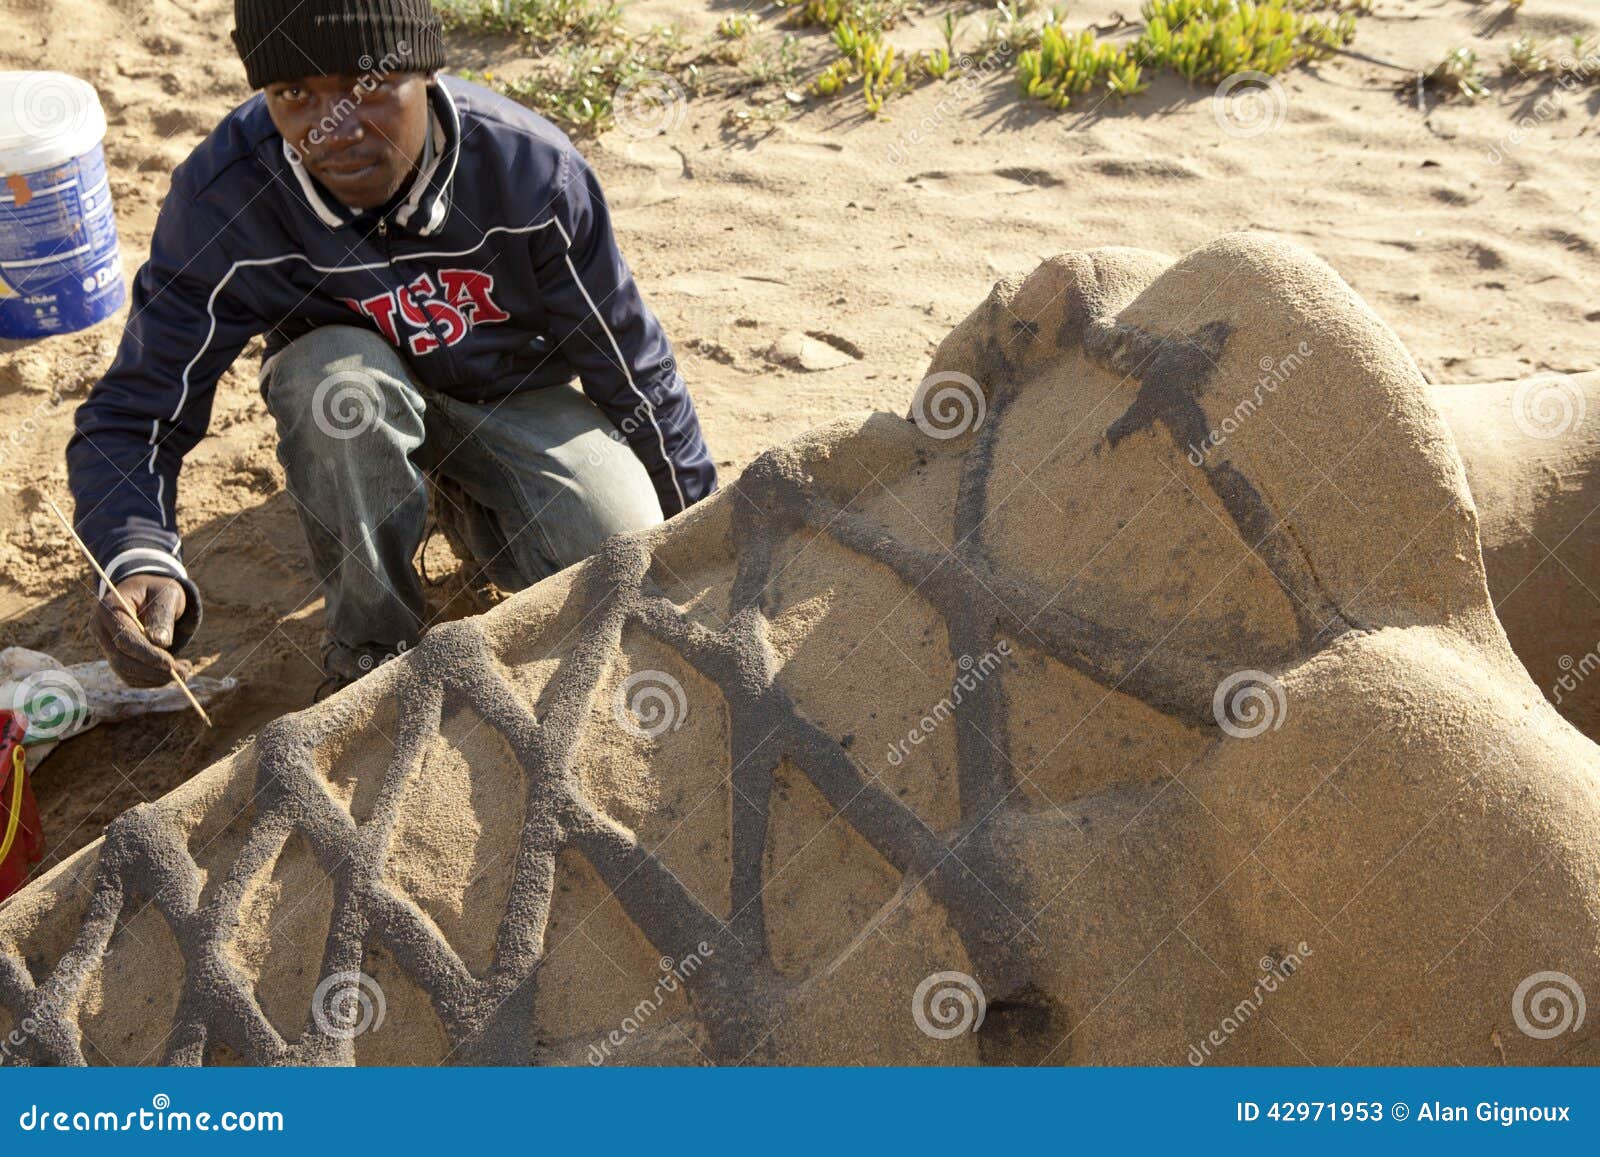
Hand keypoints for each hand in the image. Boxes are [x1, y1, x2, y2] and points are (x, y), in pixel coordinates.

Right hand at [90, 574, 192, 688]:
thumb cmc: (159, 591)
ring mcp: (105, 644)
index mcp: (109, 608)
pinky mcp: (115, 656)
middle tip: (184, 672)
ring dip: (155, 677)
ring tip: (184, 670)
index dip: (146, 655)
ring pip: (125, 672)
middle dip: (153, 670)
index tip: (171, 664)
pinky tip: (172, 671)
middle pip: (121, 660)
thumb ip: (163, 615)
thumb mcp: (167, 595)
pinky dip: (152, 679)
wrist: (148, 592)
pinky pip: (130, 675)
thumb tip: (161, 643)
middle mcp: (101, 628)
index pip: (123, 640)